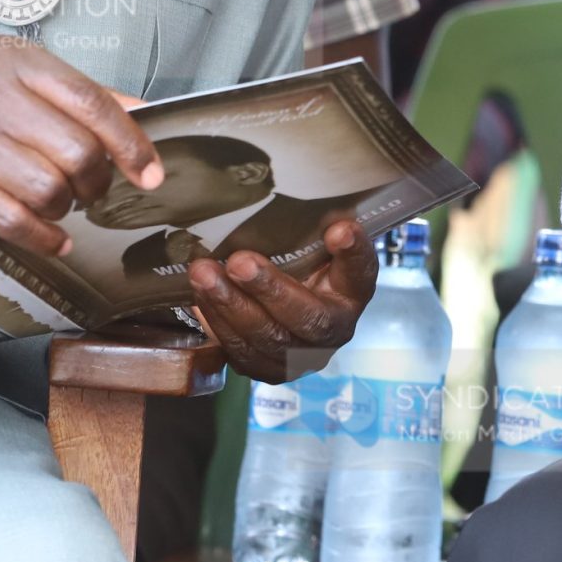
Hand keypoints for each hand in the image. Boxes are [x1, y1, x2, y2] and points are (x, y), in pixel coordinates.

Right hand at [0, 39, 160, 256]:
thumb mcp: (10, 68)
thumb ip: (75, 91)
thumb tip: (139, 110)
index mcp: (21, 65)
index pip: (92, 103)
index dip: (131, 142)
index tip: (150, 171)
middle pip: (77, 152)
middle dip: (98, 181)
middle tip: (94, 189)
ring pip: (48, 188)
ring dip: (67, 208)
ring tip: (62, 204)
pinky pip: (12, 219)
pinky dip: (42, 237)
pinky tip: (52, 238)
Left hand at [186, 215, 377, 383]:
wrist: (279, 312)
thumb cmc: (297, 268)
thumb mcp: (308, 246)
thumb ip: (308, 228)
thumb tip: (291, 192)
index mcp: (352, 292)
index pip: (361, 271)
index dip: (353, 252)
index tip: (340, 229)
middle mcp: (333, 330)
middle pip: (308, 317)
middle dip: (270, 289)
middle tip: (239, 261)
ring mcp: (300, 357)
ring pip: (267, 339)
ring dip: (230, 305)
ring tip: (204, 274)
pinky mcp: (267, 370)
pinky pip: (241, 351)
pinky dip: (217, 321)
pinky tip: (201, 295)